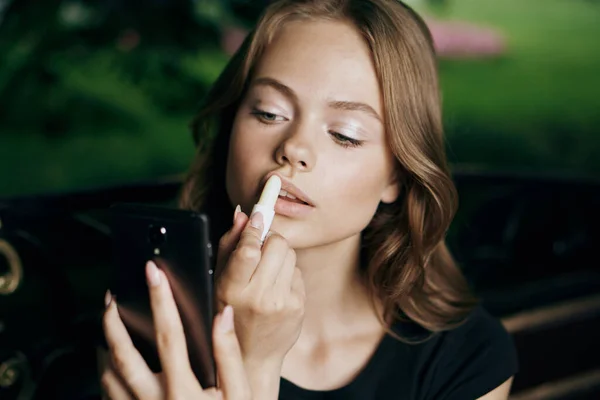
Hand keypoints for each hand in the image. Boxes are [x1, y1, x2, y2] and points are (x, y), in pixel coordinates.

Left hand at [99, 261, 250, 399]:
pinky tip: (111, 364)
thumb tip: (223, 315)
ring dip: (103, 347)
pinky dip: (105, 375)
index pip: (168, 334)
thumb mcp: (239, 395)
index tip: (154, 272)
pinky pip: (109, 398)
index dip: (161, 299)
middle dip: (112, 322)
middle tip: (110, 297)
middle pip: (123, 355)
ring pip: (108, 377)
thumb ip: (230, 354)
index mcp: (183, 390)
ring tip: (105, 326)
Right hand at [216, 208, 305, 390]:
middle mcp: (259, 297)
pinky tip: (276, 288)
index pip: (249, 249)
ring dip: (280, 255)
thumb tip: (242, 214)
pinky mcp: (298, 306)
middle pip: (276, 244)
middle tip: (261, 248)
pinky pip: (297, 271)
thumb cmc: (231, 312)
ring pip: (290, 254)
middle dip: (270, 239)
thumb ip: (229, 245)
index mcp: (232, 290)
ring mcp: (282, 303)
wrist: (253, 355)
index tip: (258, 214)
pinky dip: (287, 273)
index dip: (255, 228)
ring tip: (267, 272)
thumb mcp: (220, 281)